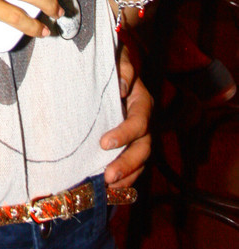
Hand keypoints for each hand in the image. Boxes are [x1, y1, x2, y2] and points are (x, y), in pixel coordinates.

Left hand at [102, 43, 151, 186]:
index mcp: (142, 101)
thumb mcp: (117, 57)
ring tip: (108, 188)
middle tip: (108, 176)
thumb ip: (122, 68)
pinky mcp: (130, 143)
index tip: (104, 143)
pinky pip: (134, 165)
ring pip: (140, 160)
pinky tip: (110, 191)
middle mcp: (144, 120)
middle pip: (144, 147)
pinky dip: (125, 179)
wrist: (109, 65)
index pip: (139, 121)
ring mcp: (139, 134)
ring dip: (127, 176)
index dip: (125, 134)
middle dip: (127, 163)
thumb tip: (122, 86)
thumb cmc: (111, 60)